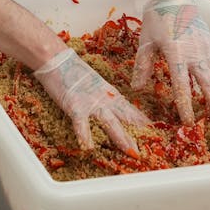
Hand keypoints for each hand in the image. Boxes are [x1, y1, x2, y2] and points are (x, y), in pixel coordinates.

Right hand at [33, 48, 150, 156]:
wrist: (57, 59)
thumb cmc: (72, 71)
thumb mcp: (93, 84)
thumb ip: (102, 95)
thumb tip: (108, 105)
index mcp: (109, 93)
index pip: (128, 109)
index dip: (140, 119)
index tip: (151, 129)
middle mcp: (104, 99)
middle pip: (124, 118)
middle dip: (135, 134)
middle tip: (145, 147)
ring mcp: (90, 103)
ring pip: (109, 122)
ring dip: (120, 137)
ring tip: (129, 150)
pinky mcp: (75, 106)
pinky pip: (81, 124)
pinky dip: (84, 136)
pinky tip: (88, 147)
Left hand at [133, 0, 209, 125]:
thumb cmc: (157, 18)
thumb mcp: (145, 42)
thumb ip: (143, 66)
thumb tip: (137, 88)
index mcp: (176, 53)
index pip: (182, 85)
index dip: (185, 105)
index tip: (188, 122)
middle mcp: (194, 53)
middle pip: (208, 84)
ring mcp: (205, 47)